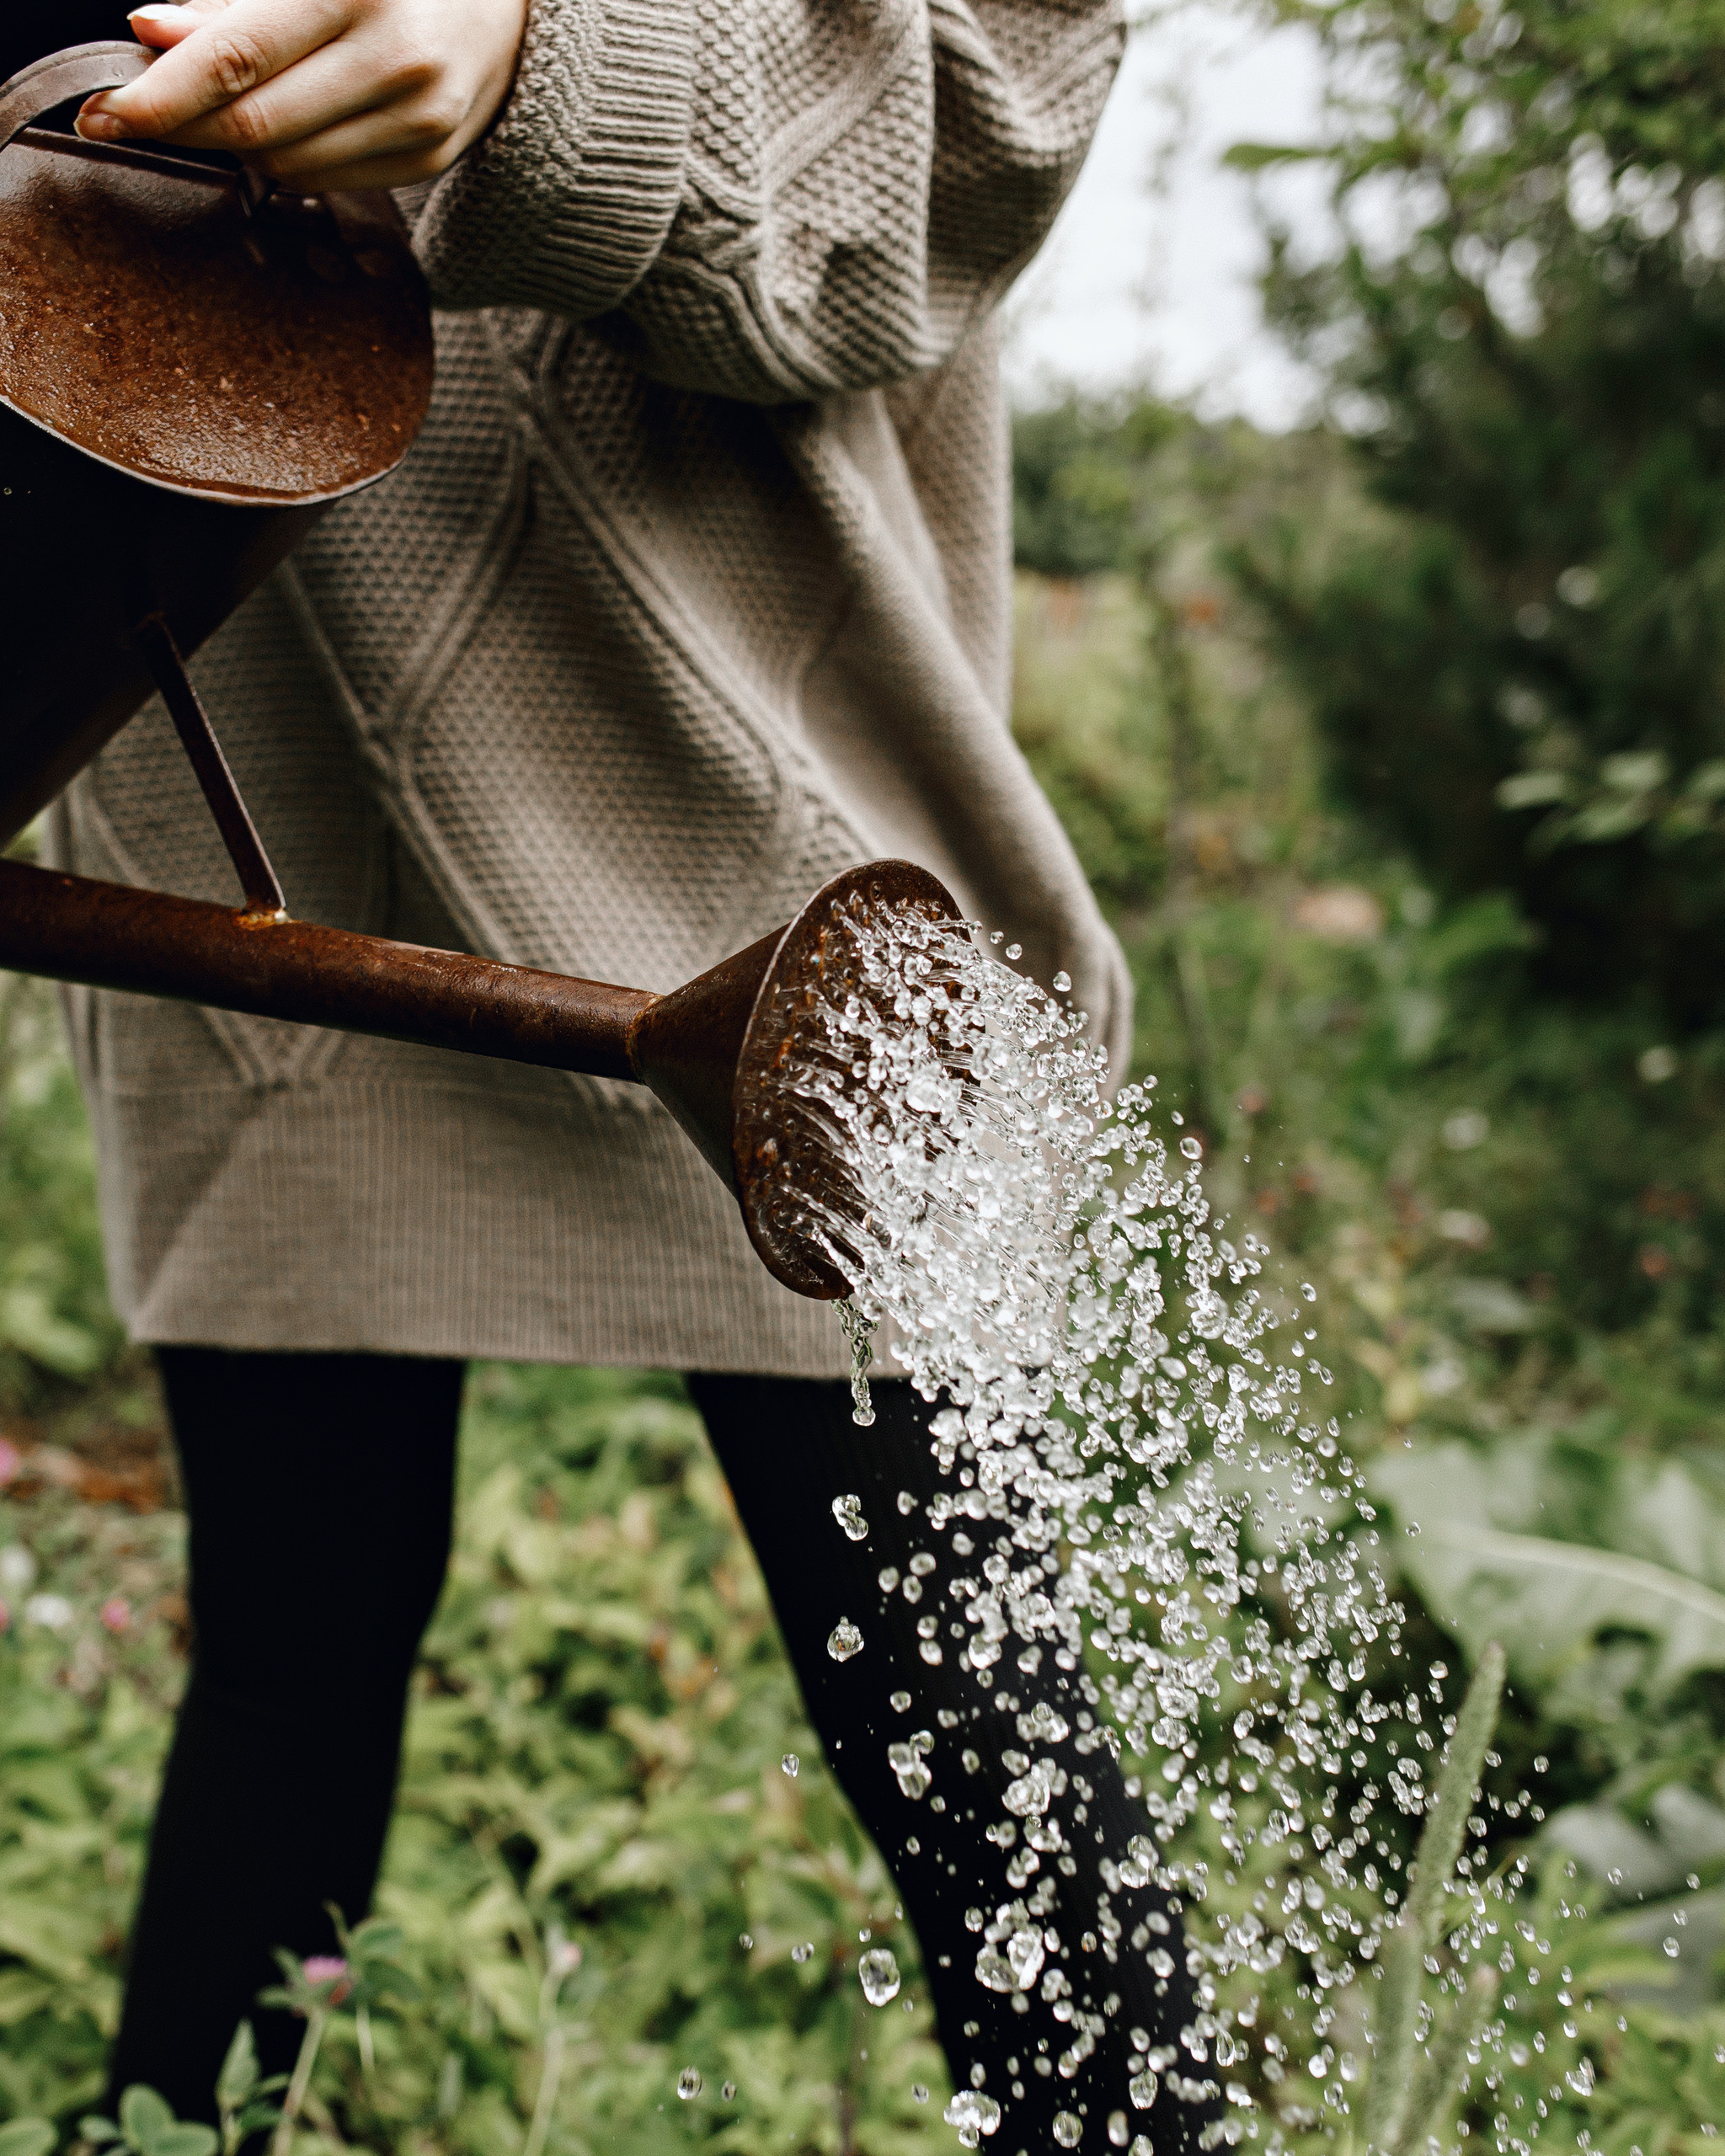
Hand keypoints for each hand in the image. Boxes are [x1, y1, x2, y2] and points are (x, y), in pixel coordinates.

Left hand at [75, 0, 529, 192]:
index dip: (161, 94)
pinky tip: (278, 126)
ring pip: (287, 160)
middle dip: (182, 127)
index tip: (105, 113)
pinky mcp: (431, 156)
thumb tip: (150, 31)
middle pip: (256, 123)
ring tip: (214, 109)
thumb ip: (232, 1)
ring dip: (233, 141)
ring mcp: (420, 116)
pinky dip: (285, 157)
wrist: (507, 5)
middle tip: (124, 121)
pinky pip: (327, 178)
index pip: (236, 59)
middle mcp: (396, 57)